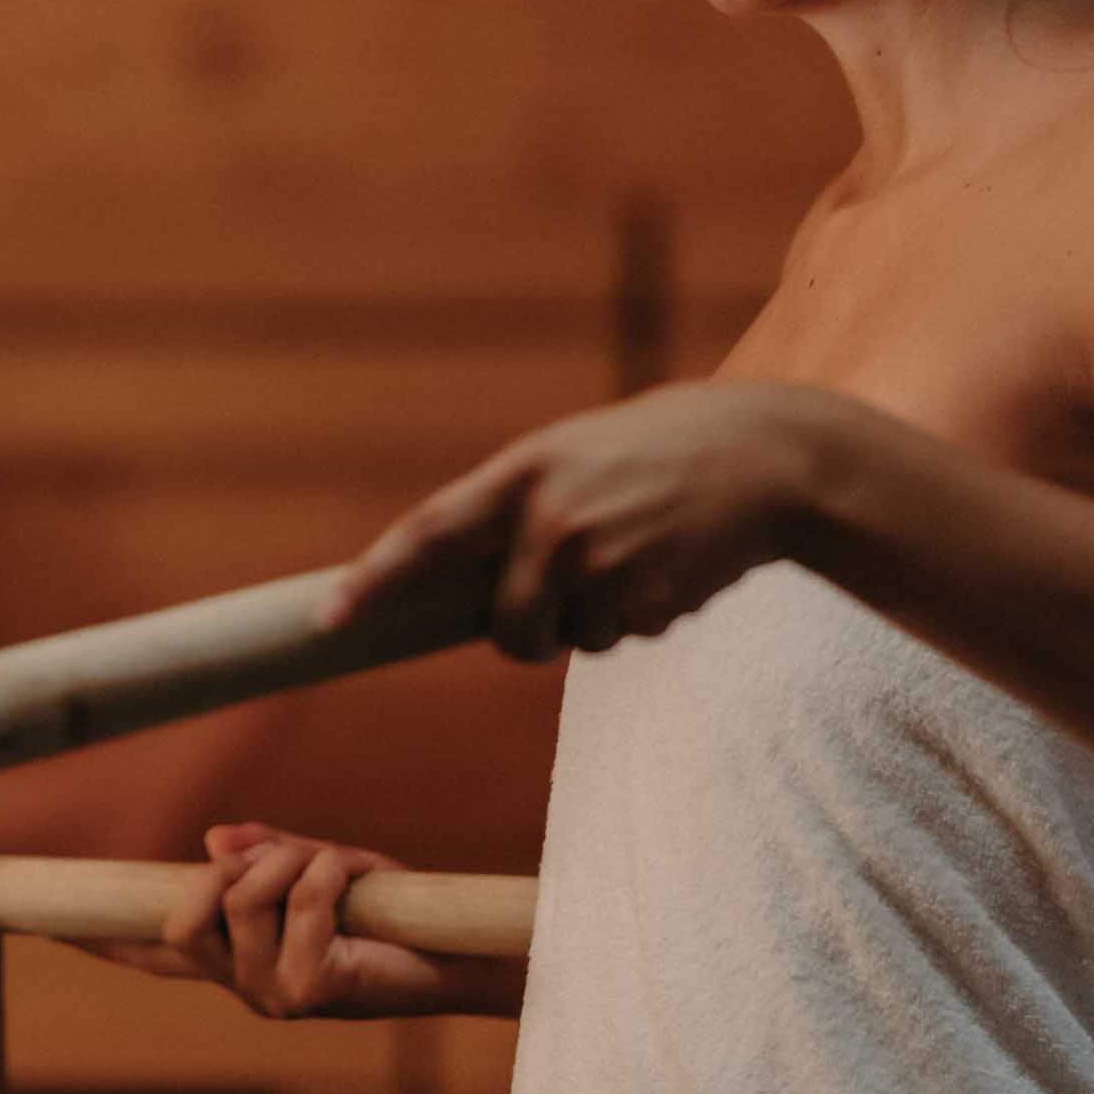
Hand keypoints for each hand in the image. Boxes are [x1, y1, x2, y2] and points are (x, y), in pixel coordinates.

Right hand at [75, 824, 462, 1019]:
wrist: (460, 956)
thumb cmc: (391, 913)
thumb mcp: (318, 869)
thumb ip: (266, 855)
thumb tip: (214, 841)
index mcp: (235, 960)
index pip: (149, 953)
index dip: (95, 936)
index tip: (41, 919)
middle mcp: (242, 987)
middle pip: (181, 919)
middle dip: (227, 872)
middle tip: (285, 859)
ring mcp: (271, 997)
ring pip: (240, 901)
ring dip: (288, 862)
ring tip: (335, 867)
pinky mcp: (310, 993)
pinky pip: (297, 901)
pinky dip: (328, 868)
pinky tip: (357, 879)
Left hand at [322, 380, 839, 660]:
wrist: (766, 456)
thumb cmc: (656, 454)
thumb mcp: (575, 454)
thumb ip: (518, 506)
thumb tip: (453, 578)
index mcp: (523, 473)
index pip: (428, 534)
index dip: (374, 580)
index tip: (328, 619)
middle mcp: (551, 521)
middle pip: (507, 628)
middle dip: (531, 630)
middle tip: (577, 580)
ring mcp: (601, 563)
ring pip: (572, 639)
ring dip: (599, 617)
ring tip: (640, 551)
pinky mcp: (649, 599)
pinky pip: (624, 638)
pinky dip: (644, 615)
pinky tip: (673, 563)